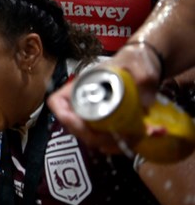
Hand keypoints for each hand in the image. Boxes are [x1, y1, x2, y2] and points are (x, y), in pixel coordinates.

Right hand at [47, 43, 162, 155]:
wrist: (146, 64)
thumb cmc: (134, 60)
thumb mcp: (139, 65)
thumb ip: (143, 79)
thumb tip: (145, 102)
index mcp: (83, 85)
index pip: (58, 102)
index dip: (65, 117)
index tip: (83, 125)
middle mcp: (84, 101)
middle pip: (74, 126)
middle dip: (94, 137)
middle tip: (117, 138)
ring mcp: (95, 113)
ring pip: (91, 136)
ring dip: (108, 143)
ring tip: (131, 140)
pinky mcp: (108, 122)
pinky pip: (106, 138)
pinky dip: (119, 144)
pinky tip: (135, 139)